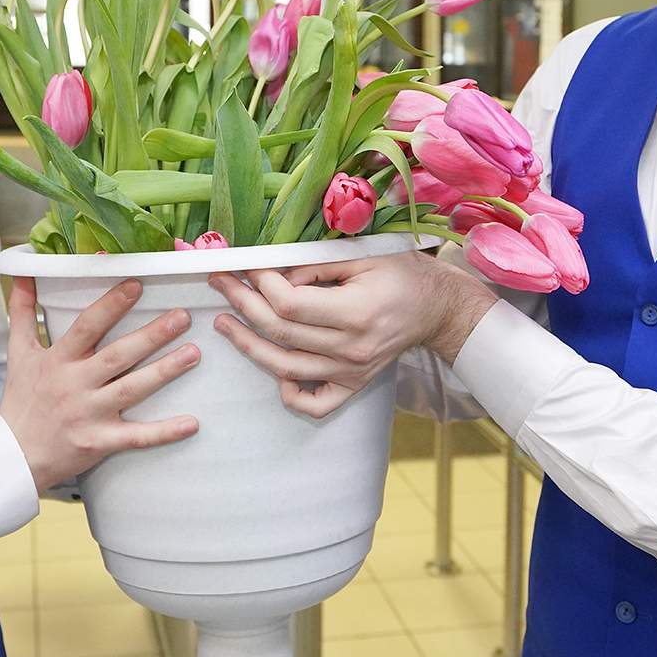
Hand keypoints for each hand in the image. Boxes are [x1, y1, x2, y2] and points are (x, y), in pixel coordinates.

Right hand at [0, 277, 199, 490]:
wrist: (13, 455)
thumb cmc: (20, 401)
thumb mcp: (18, 353)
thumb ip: (23, 311)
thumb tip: (25, 273)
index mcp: (58, 360)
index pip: (87, 327)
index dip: (111, 305)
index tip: (137, 285)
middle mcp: (75, 384)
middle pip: (117, 355)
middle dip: (151, 335)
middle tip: (182, 316)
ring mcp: (89, 414)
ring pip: (131, 389)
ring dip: (164, 371)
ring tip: (193, 353)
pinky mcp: (100, 442)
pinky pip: (136, 437)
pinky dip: (164, 432)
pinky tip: (191, 423)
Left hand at [208, 250, 496, 418]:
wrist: (437, 308)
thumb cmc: (402, 273)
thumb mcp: (363, 254)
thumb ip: (315, 265)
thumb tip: (274, 276)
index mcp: (356, 311)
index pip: (289, 304)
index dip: (260, 284)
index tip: (244, 265)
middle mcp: (351, 347)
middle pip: (280, 333)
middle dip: (242, 305)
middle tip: (220, 284)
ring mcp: (351, 371)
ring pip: (285, 368)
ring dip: (248, 345)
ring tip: (224, 323)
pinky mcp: (353, 384)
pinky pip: (315, 403)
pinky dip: (290, 394)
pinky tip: (273, 371)